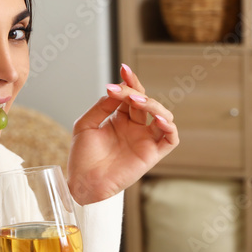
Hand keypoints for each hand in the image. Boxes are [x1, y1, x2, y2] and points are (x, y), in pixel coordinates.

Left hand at [67, 64, 178, 204]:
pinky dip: (170, 127)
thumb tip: (117, 89)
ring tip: (136, 100)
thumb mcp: (86, 124)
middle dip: (135, 91)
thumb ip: (102, 106)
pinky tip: (159, 119)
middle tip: (121, 91)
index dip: (130, 81)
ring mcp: (144, 140)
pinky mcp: (151, 155)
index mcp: (120, 119)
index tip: (124, 69)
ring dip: (153, 104)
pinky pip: (170, 139)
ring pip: (162, 116)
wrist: (82, 182)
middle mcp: (135, 128)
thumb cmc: (81, 157)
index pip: (132, 95)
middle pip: (145, 101)